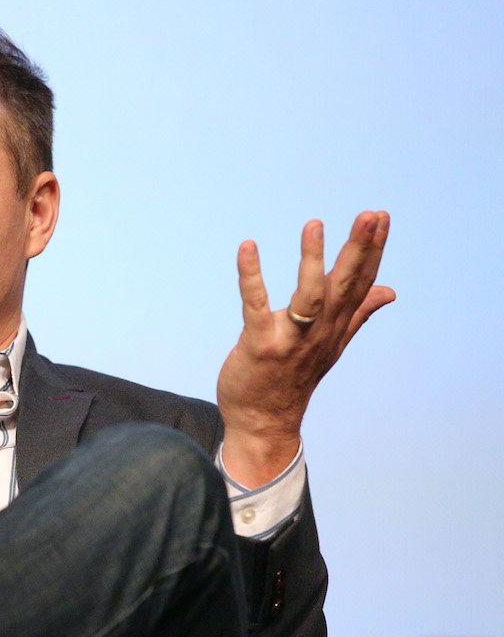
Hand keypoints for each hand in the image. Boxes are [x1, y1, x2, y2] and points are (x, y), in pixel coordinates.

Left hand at [217, 211, 394, 486]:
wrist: (263, 422)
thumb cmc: (292, 378)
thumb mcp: (331, 344)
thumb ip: (357, 313)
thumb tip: (388, 291)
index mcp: (335, 327)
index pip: (361, 283)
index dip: (373, 250)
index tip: (382, 217)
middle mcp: (319, 332)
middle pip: (344, 286)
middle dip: (359, 249)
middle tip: (371, 214)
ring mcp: (291, 340)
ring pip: (309, 297)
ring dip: (312, 260)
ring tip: (314, 225)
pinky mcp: (260, 345)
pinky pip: (256, 306)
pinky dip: (251, 277)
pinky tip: (248, 248)